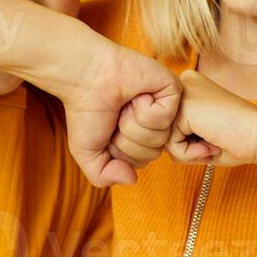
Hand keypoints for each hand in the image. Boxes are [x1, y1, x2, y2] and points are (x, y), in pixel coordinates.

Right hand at [60, 42, 180, 187]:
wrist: (85, 77)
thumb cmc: (84, 111)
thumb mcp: (87, 154)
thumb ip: (104, 176)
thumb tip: (132, 179)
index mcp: (140, 137)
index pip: (142, 163)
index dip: (120, 152)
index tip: (108, 131)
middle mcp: (155, 123)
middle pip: (153, 153)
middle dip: (127, 139)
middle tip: (116, 116)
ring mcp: (165, 107)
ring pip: (161, 137)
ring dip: (134, 122)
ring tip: (124, 104)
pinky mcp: (172, 90)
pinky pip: (166, 117)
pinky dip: (144, 109)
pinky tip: (135, 96)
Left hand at [164, 69, 256, 168]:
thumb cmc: (237, 139)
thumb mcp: (200, 134)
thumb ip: (174, 135)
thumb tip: (149, 144)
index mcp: (187, 86)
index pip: (167, 123)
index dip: (188, 141)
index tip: (213, 136)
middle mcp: (181, 83)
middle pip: (162, 130)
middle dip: (185, 146)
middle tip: (213, 140)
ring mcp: (180, 93)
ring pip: (163, 139)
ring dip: (188, 152)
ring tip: (213, 141)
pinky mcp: (182, 108)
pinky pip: (171, 146)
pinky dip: (190, 154)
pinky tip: (211, 142)